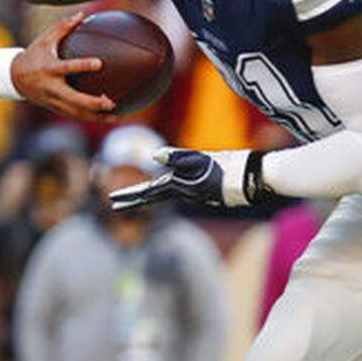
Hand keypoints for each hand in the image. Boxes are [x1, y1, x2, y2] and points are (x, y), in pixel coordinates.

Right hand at [12, 12, 115, 121]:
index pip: (67, 68)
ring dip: (96, 116)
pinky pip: (75, 115)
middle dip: (92, 102)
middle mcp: (52, 87)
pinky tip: (107, 118)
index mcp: (50, 69)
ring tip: (116, 116)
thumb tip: (82, 14)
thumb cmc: (33, 55)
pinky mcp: (55, 108)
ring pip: (76, 112)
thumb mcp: (44, 40)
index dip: (83, 66)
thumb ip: (63, 27)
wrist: (13, 78)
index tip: (99, 62)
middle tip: (111, 102)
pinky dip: (91, 117)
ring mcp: (53, 100)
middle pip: (74, 99)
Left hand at [109, 147, 261, 209]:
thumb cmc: (224, 168)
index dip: (130, 195)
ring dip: (149, 195)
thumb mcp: (199, 159)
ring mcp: (194, 195)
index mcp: (179, 186)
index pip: (149, 192)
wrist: (249, 181)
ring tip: (133, 195)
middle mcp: (184, 193)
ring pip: (166, 192)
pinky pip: (181, 190)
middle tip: (113, 204)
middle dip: (133, 199)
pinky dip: (169, 189)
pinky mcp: (203, 194)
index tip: (112, 201)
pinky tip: (168, 186)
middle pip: (153, 196)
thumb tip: (155, 156)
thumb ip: (177, 157)